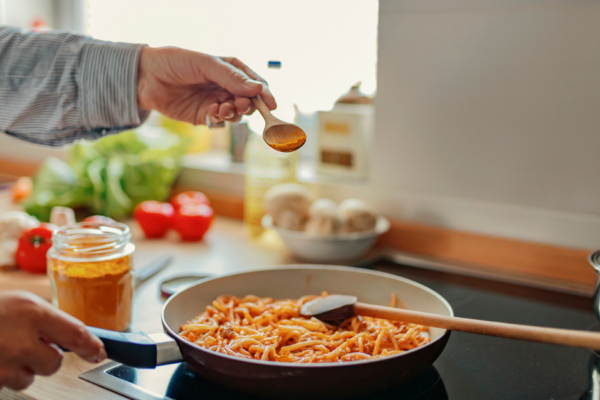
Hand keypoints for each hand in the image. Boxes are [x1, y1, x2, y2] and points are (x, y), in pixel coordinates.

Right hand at [0, 291, 105, 390]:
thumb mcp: (20, 303)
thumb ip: (47, 318)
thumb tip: (70, 336)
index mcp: (32, 313)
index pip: (76, 334)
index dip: (91, 347)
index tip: (99, 352)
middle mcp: (21, 340)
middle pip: (55, 363)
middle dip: (46, 357)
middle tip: (26, 345)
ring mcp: (6, 364)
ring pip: (30, 377)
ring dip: (22, 368)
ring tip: (3, 348)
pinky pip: (9, 384)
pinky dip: (4, 374)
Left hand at [137, 47, 276, 124]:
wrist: (145, 77)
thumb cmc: (175, 62)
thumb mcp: (205, 64)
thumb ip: (231, 77)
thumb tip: (257, 89)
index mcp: (230, 69)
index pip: (255, 83)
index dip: (264, 94)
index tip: (270, 104)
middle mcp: (226, 87)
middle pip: (249, 101)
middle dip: (248, 105)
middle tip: (240, 105)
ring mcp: (216, 102)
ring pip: (236, 114)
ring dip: (234, 113)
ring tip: (222, 108)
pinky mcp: (204, 116)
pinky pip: (220, 122)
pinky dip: (220, 119)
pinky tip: (211, 112)